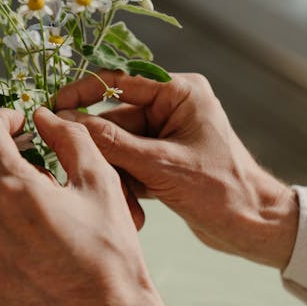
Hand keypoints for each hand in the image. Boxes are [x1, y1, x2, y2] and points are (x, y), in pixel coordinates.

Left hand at [0, 107, 162, 305]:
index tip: (18, 126)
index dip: (1, 120)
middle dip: (9, 167)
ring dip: (5, 209)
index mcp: (12, 190)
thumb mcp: (100, 183)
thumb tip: (42, 116)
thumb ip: (69, 137)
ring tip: (44, 231)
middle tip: (45, 182)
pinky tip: (31, 259)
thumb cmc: (109, 252)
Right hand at [56, 71, 298, 269]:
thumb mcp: (161, 165)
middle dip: (98, 143)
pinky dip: (123, 180)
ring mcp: (166, 134)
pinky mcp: (162, 158)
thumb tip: (66, 121)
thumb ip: (112, 143)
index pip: (120, 80)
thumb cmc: (221, 189)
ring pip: (118, 143)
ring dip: (111, 167)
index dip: (83, 92)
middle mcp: (171, 107)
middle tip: (66, 157)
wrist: (254, 225)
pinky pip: (128, 161)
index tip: (52, 106)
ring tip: (108, 190)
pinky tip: (125, 200)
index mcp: (179, 92)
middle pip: (115, 116)